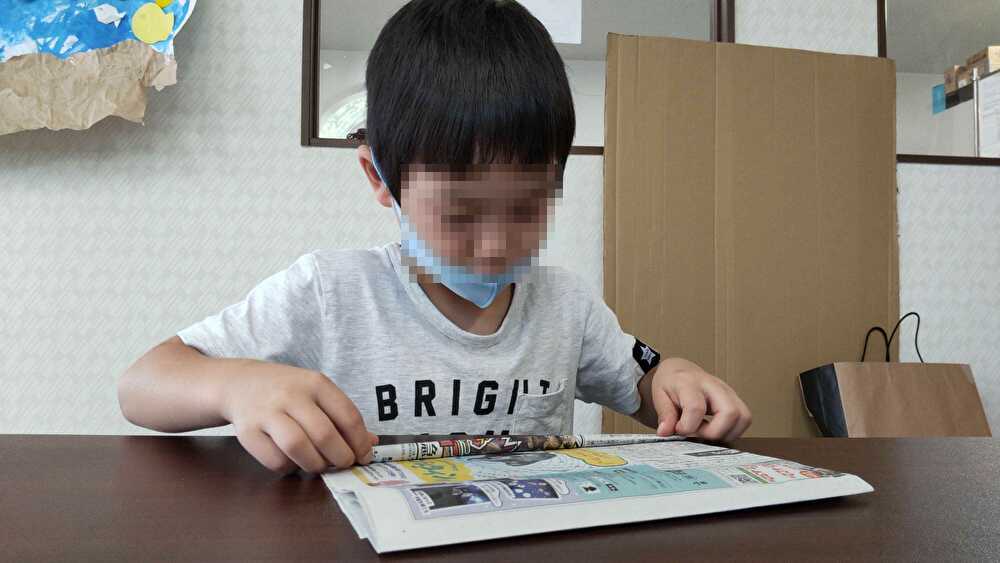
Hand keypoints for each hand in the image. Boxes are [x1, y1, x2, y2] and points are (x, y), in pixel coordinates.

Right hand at [219, 362, 377, 474]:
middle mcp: (291, 395)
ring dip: (315, 464)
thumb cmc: (288, 391)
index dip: (360, 442)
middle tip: (344, 464)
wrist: (239, 383)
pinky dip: (290, 467)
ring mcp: (267, 413)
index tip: (364, 456)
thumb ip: (343, 416)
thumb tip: (371, 444)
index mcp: (316, 383)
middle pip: (324, 435)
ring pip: (298, 447)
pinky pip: (275, 460)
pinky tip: (294, 461)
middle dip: (340, 457)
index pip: (348, 416)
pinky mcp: (248, 432)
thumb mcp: (317, 392)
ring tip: (320, 465)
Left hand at [649, 358, 751, 441]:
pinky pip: (745, 419)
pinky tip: (716, 429)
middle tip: (698, 433)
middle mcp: (713, 385)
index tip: (679, 430)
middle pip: (729, 412)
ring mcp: (727, 391)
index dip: (688, 426)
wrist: (680, 370)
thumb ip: (665, 415)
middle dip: (714, 432)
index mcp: (689, 383)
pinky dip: (733, 431)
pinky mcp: (735, 398)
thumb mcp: (659, 396)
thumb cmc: (670, 383)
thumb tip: (665, 431)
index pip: (696, 408)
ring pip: (743, 417)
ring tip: (707, 432)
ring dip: (727, 433)